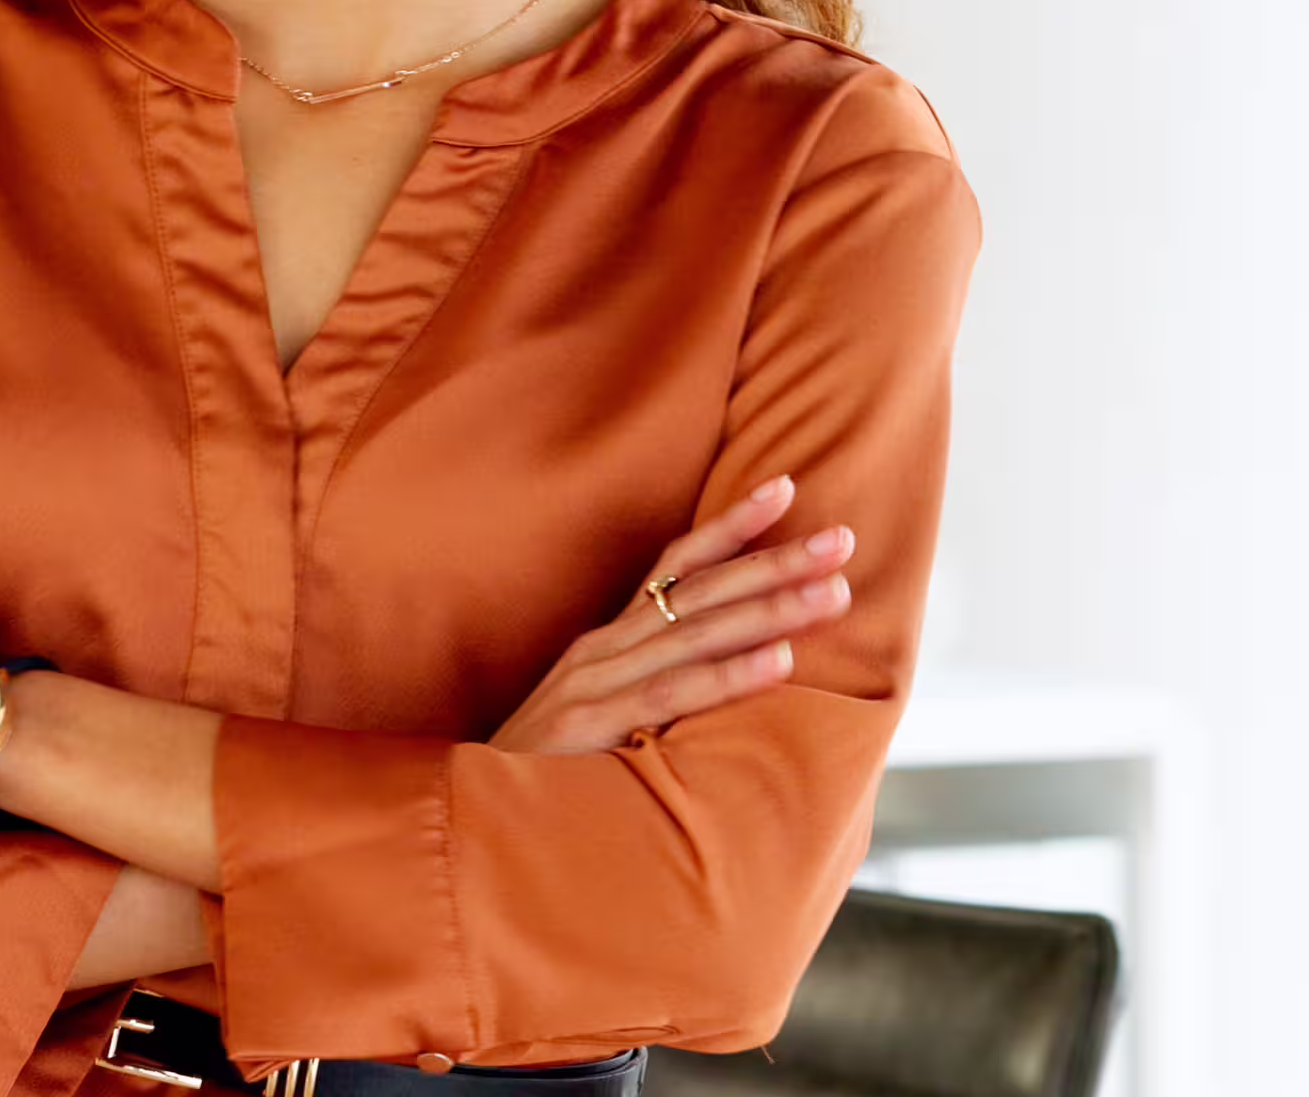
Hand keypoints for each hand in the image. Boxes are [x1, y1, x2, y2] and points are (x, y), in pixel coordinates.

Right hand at [488, 472, 855, 754]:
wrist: (467, 822)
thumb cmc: (546, 777)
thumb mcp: (605, 718)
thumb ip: (656, 692)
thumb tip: (736, 676)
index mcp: (609, 642)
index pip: (677, 567)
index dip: (731, 526)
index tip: (786, 487)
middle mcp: (602, 650)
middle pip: (700, 590)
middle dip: (775, 561)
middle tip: (841, 539)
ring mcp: (593, 684)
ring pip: (696, 633)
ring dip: (770, 608)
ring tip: (832, 592)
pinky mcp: (588, 727)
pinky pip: (672, 694)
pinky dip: (729, 674)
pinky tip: (779, 661)